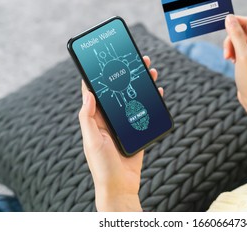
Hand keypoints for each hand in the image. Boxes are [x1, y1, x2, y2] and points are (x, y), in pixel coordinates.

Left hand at [78, 56, 162, 210]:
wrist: (120, 186)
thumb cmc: (102, 166)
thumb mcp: (92, 141)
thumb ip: (88, 117)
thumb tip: (88, 93)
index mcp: (95, 118)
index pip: (95, 91)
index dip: (99, 74)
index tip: (105, 59)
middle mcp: (109, 119)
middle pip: (118, 91)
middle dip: (126, 74)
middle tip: (135, 59)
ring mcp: (123, 124)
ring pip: (132, 98)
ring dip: (141, 84)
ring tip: (150, 71)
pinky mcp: (136, 130)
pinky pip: (144, 111)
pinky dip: (151, 100)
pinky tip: (157, 92)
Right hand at [223, 15, 246, 113]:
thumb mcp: (242, 55)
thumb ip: (236, 35)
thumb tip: (229, 18)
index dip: (234, 22)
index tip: (221, 25)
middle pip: (242, 31)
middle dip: (231, 40)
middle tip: (227, 53)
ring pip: (238, 40)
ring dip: (230, 47)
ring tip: (229, 59)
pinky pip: (238, 48)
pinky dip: (233, 53)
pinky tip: (232, 62)